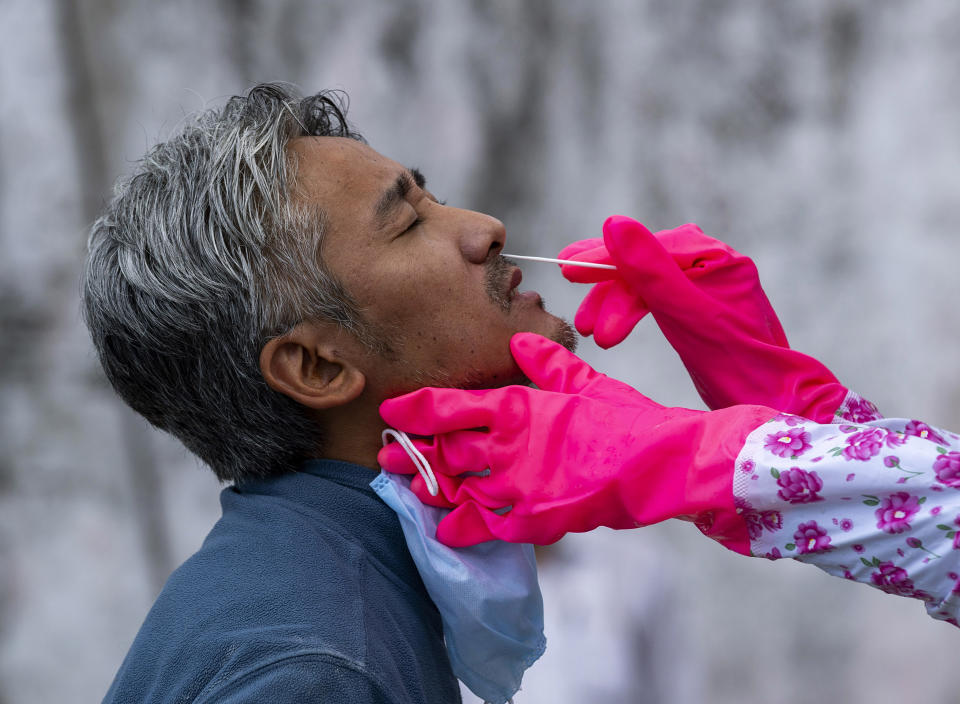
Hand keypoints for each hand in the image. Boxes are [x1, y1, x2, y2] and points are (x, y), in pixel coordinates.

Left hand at [378, 332, 773, 547]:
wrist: (660, 464)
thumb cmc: (624, 418)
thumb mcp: (585, 382)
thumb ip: (546, 361)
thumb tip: (519, 337)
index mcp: (517, 407)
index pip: (449, 407)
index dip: (414, 411)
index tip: (391, 413)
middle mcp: (508, 447)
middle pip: (445, 452)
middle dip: (414, 455)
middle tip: (389, 458)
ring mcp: (519, 487)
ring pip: (460, 490)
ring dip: (434, 490)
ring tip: (413, 489)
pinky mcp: (534, 521)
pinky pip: (487, 526)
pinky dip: (464, 527)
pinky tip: (446, 527)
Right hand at [561, 216, 848, 421]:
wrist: (773, 404)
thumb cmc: (737, 364)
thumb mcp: (686, 315)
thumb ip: (650, 269)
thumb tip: (612, 222)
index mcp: (714, 257)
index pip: (648, 247)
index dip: (605, 257)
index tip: (567, 269)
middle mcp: (710, 263)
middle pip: (643, 263)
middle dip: (606, 287)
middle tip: (573, 303)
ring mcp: (703, 285)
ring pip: (644, 283)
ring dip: (613, 305)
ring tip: (591, 334)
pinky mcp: (696, 308)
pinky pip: (653, 298)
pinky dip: (628, 311)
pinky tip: (610, 328)